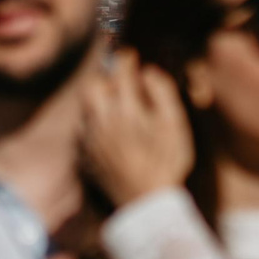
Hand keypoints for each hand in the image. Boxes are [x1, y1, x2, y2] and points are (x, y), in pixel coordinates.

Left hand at [81, 50, 194, 207]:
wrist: (146, 203)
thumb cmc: (167, 162)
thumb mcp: (175, 125)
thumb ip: (162, 92)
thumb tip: (148, 71)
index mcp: (125, 110)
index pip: (119, 72)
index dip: (125, 59)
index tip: (131, 55)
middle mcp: (101, 121)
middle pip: (92, 86)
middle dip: (105, 77)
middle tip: (119, 78)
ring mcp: (90, 140)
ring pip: (86, 107)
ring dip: (98, 99)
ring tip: (116, 103)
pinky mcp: (85, 156)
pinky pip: (83, 129)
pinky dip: (94, 122)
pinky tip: (109, 129)